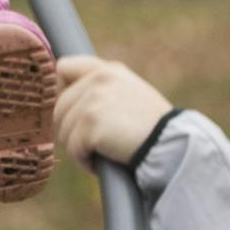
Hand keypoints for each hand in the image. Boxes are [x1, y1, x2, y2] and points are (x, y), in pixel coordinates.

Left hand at [53, 54, 172, 171]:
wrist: (170, 143)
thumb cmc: (153, 127)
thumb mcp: (130, 93)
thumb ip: (103, 90)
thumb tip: (67, 101)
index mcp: (108, 69)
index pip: (63, 67)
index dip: (61, 91)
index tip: (72, 111)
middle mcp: (98, 79)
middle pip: (59, 107)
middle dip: (72, 130)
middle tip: (93, 144)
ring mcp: (92, 100)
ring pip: (64, 130)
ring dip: (79, 147)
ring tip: (102, 153)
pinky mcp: (90, 123)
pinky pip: (73, 148)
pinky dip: (85, 161)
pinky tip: (102, 162)